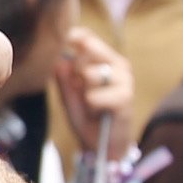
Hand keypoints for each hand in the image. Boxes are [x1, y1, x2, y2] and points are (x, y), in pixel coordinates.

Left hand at [50, 26, 134, 152]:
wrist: (102, 145)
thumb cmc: (86, 115)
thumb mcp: (69, 93)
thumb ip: (63, 75)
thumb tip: (57, 57)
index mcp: (105, 59)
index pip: (87, 37)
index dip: (70, 37)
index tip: (58, 45)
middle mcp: (117, 64)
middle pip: (89, 48)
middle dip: (76, 67)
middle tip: (79, 86)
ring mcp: (124, 79)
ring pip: (90, 73)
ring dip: (83, 90)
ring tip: (89, 103)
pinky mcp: (125, 97)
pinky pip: (95, 95)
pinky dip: (90, 104)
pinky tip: (96, 111)